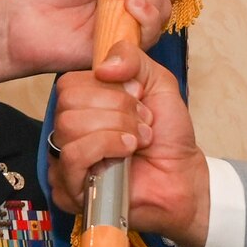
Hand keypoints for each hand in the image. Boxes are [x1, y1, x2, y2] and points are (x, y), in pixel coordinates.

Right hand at [51, 41, 210, 246]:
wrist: (182, 176)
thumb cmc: (168, 136)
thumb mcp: (158, 82)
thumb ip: (132, 58)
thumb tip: (102, 66)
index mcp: (82, 106)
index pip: (69, 83)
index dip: (109, 88)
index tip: (138, 99)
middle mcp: (68, 131)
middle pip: (68, 101)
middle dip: (116, 108)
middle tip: (141, 122)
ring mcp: (65, 160)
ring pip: (69, 126)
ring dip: (115, 128)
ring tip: (138, 140)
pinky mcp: (69, 188)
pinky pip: (73, 155)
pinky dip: (106, 146)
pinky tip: (127, 152)